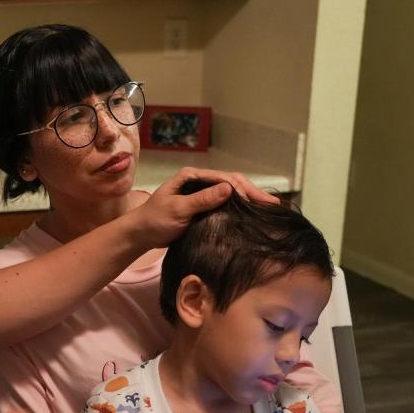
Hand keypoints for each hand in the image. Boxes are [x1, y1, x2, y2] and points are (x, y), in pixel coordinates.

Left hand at [132, 168, 280, 247]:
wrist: (139, 235)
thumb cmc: (154, 221)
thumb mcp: (178, 210)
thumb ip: (202, 200)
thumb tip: (229, 188)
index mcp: (192, 177)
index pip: (224, 178)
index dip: (244, 189)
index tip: (260, 202)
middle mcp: (198, 182)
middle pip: (231, 183)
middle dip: (252, 193)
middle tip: (273, 206)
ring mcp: (200, 195)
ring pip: (230, 194)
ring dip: (248, 200)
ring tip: (268, 209)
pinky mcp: (201, 208)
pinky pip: (223, 206)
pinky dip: (238, 209)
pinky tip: (251, 215)